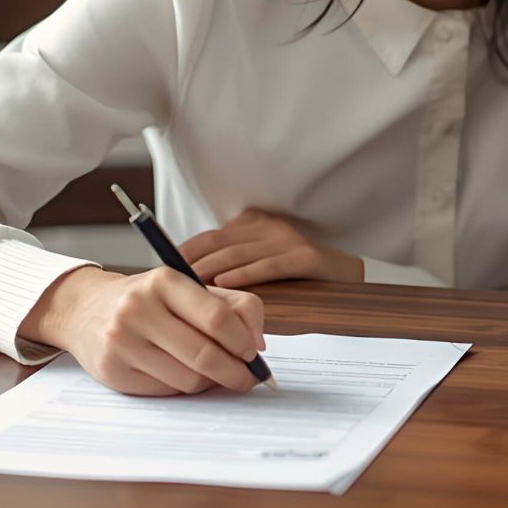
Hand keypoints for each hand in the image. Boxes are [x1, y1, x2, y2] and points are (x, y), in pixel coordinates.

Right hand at [18, 265, 266, 395]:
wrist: (87, 310)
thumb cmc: (152, 301)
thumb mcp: (192, 289)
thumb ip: (237, 307)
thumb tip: (258, 346)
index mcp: (165, 281)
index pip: (218, 318)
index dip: (243, 341)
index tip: (254, 353)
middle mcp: (138, 308)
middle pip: (205, 354)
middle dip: (236, 372)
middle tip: (248, 378)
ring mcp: (121, 341)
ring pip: (188, 379)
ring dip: (209, 381)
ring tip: (211, 372)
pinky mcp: (112, 371)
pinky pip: (166, 391)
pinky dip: (182, 387)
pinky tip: (179, 373)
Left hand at [179, 207, 362, 287]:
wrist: (346, 275)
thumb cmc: (297, 275)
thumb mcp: (260, 262)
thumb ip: (232, 263)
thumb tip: (189, 282)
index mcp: (254, 224)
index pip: (210, 236)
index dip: (184, 251)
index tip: (161, 268)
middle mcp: (268, 227)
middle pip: (220, 243)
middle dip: (192, 262)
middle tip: (168, 281)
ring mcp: (287, 239)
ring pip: (240, 253)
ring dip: (212, 269)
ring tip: (189, 284)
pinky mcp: (304, 256)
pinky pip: (268, 265)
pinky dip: (244, 274)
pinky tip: (225, 284)